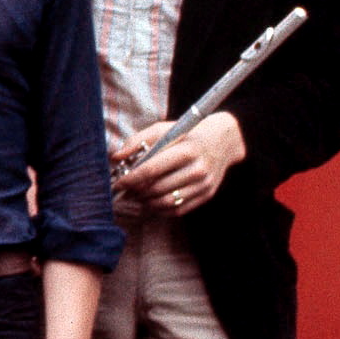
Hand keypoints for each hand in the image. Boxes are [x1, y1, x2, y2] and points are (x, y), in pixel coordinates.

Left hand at [114, 110, 244, 216]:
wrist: (223, 141)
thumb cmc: (187, 134)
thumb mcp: (163, 129)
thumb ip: (138, 140)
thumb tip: (116, 157)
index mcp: (186, 150)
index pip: (152, 170)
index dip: (131, 179)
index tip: (117, 183)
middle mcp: (197, 170)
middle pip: (157, 188)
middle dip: (136, 192)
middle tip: (125, 190)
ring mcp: (203, 185)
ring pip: (166, 202)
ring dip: (146, 202)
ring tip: (136, 195)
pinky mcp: (206, 195)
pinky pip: (178, 209)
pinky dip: (160, 209)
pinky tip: (151, 201)